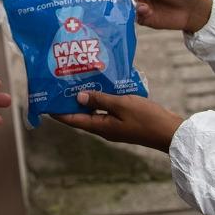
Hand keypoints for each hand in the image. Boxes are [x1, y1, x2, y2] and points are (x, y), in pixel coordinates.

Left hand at [53, 91, 184, 152]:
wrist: (169, 132)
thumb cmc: (146, 118)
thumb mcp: (121, 104)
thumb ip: (100, 100)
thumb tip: (78, 96)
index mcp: (100, 127)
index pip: (72, 120)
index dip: (58, 112)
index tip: (45, 102)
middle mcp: (104, 129)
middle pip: (81, 116)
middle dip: (70, 103)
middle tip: (60, 86)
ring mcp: (114, 127)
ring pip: (94, 113)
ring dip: (85, 100)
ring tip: (78, 83)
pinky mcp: (123, 123)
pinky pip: (106, 111)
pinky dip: (100, 101)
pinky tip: (101, 89)